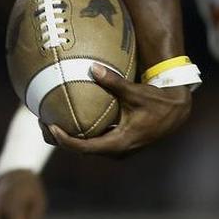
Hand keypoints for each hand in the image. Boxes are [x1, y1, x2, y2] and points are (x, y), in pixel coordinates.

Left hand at [42, 63, 191, 157]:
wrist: (176, 112)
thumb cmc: (157, 101)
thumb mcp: (135, 91)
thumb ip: (114, 81)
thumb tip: (92, 68)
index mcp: (120, 143)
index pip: (86, 148)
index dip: (66, 140)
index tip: (51, 127)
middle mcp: (117, 151)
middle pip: (82, 150)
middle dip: (61, 139)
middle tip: (41, 122)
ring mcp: (118, 149)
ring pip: (87, 148)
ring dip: (69, 138)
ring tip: (48, 121)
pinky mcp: (119, 143)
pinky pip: (94, 142)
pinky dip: (80, 134)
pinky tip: (68, 119)